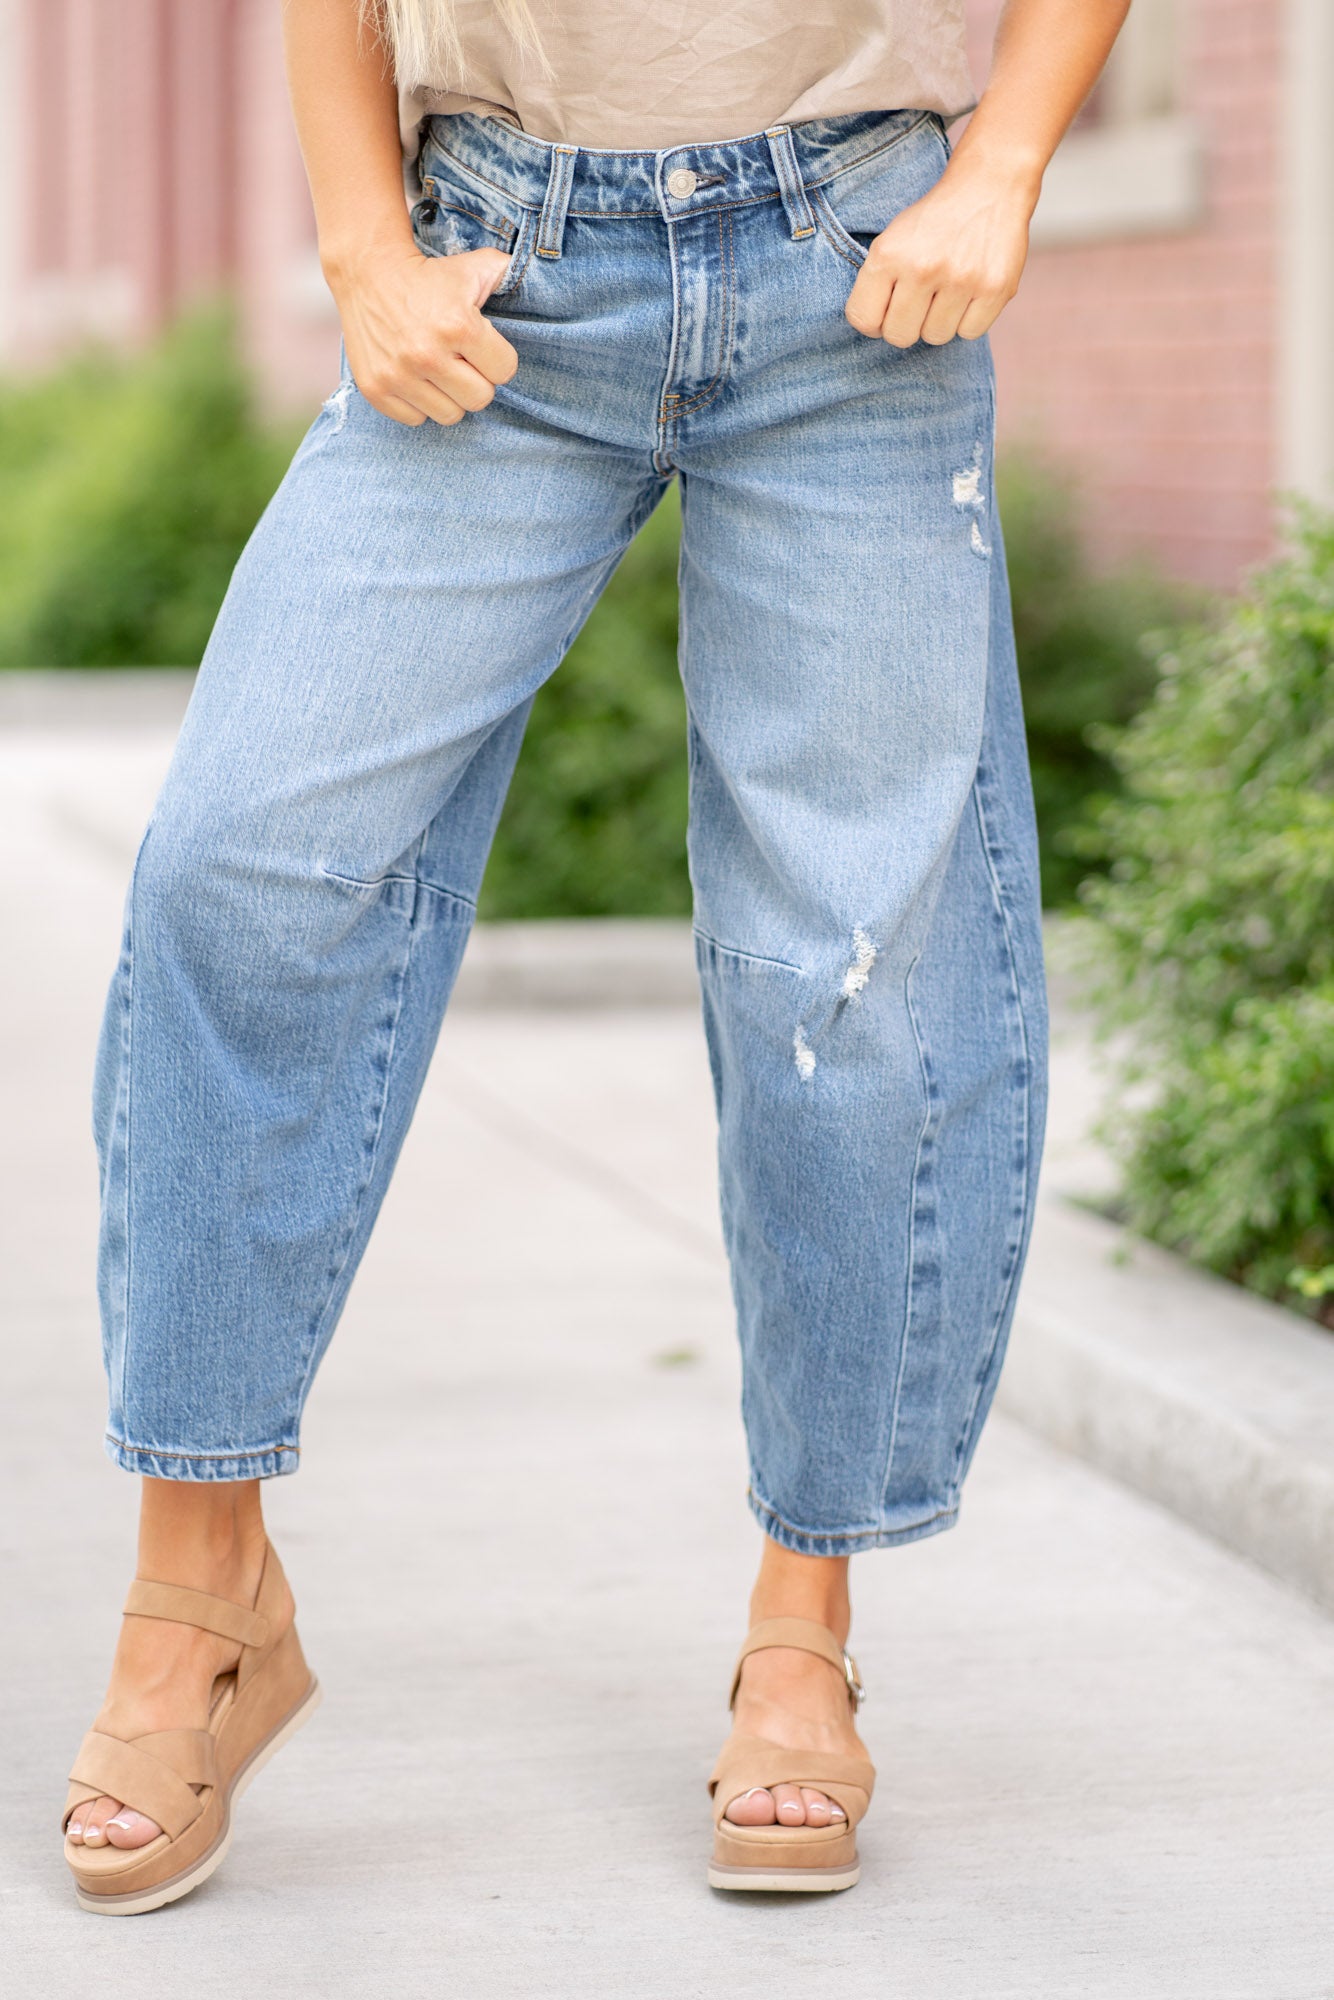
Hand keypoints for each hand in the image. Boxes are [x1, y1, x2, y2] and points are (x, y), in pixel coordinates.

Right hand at [327, 243, 518, 426]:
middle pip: (480, 400)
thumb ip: (511, 274)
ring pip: (450, 415)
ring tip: (440, 369)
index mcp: (458, 326)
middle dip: (477, 380)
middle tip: (462, 361)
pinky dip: (420, 403)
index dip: (497, 358)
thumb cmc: (431, 275)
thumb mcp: (475, 266)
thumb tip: (547, 284)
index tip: (482, 346)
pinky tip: (416, 377)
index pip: (504, 372)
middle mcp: (427, 355)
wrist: (368, 272)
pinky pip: (417, 419)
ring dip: (450, 395)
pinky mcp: (377, 389)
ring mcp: (399, 375)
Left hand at [845, 155, 1035, 349]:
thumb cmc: (935, 220)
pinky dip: (968, 320)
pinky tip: (969, 294)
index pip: (863, 320)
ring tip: (947, 291)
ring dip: (939, 321)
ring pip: (935, 337)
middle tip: (918, 302)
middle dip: (906, 324)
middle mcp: (923, 268)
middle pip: (899, 336)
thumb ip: (876, 282)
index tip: (885, 310)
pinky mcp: (995, 289)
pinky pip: (969, 332)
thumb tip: (874, 329)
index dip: (873, 322)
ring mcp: (961, 280)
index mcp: (889, 255)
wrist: (989, 184)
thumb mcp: (892, 238)